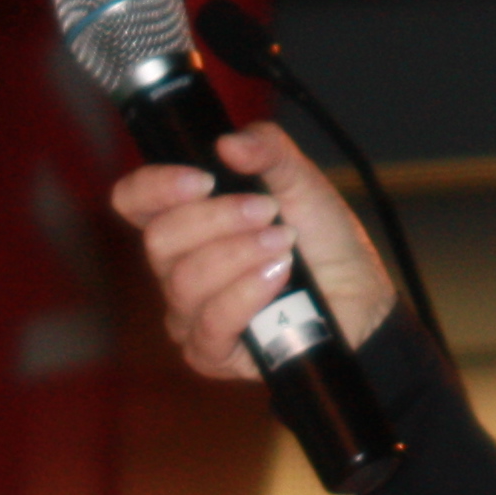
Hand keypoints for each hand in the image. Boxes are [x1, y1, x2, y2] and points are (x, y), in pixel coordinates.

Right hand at [109, 121, 398, 376]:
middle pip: (159, 239)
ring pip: (184, 281)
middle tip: (267, 210)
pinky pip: (210, 323)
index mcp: (188, 219)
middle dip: (218, 219)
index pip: (134, 200)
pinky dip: (248, 293)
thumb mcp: (302, 182)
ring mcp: (189, 312)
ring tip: (284, 245)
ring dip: (240, 255)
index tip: (204, 179)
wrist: (361, 298)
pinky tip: (278, 277)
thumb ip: (268, 151)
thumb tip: (229, 142)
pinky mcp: (210, 352)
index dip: (155, 187)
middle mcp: (177, 265)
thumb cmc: (324, 242)